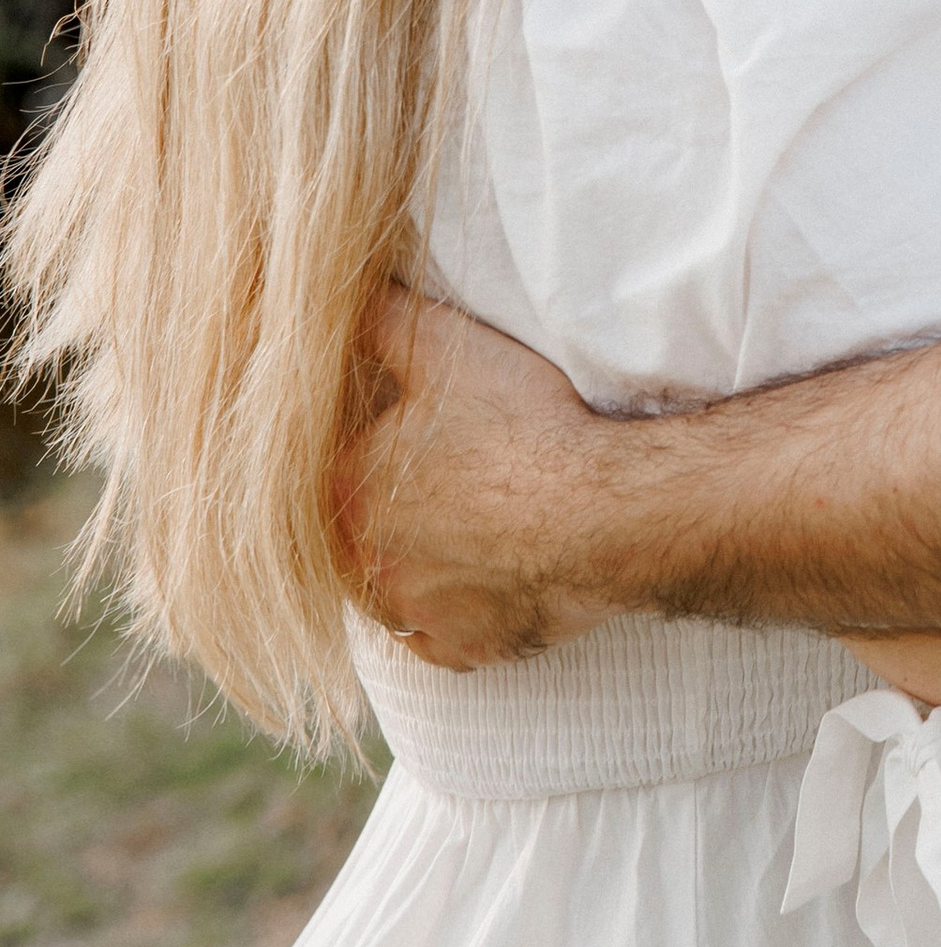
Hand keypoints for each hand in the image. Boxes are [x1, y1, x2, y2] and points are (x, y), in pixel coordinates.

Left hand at [338, 289, 612, 670]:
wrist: (601, 509)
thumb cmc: (523, 424)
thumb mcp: (446, 345)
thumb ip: (381, 319)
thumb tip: (343, 297)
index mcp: (346, 487)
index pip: (333, 471)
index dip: (370, 452)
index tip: (409, 441)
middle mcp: (364, 561)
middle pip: (357, 537)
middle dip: (388, 516)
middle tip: (442, 488)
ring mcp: (414, 612)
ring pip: (393, 595)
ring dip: (415, 571)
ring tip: (464, 534)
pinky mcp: (465, 649)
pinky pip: (443, 641)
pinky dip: (456, 618)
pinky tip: (485, 584)